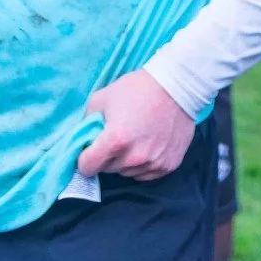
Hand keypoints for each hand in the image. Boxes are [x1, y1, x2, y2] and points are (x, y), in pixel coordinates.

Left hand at [78, 67, 195, 180]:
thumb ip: (87, 121)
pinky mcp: (168, 165)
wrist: (177, 85)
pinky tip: (148, 145)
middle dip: (106, 157)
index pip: (87, 167)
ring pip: (127, 172)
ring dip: (125, 161)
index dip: (84, 158)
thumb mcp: (103, 97)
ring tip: (134, 139)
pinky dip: (142, 164)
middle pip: (107, 170)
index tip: (90, 150)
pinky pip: (146, 174)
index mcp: (115, 141)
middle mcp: (133, 157)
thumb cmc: (137, 89)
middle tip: (116, 138)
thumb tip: (84, 139)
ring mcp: (152, 163)